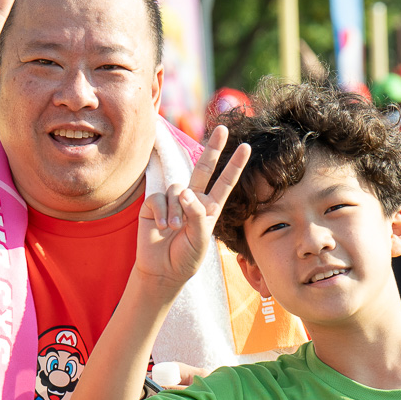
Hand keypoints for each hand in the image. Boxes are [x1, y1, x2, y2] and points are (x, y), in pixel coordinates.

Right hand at [136, 125, 250, 293]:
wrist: (162, 271)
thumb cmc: (185, 258)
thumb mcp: (200, 240)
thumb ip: (197, 215)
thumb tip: (185, 191)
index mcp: (210, 209)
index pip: (225, 183)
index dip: (235, 165)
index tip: (246, 146)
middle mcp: (193, 200)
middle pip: (204, 168)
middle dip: (213, 148)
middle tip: (222, 128)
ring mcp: (173, 201)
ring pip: (178, 189)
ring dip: (177, 209)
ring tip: (175, 229)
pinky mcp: (154, 205)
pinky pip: (160, 197)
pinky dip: (163, 212)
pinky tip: (163, 227)